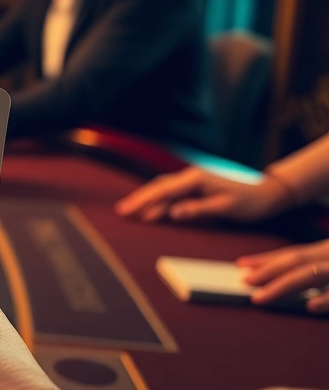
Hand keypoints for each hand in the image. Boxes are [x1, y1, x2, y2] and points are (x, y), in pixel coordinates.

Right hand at [114, 166, 293, 223]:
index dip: (142, 200)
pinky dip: (161, 202)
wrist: (268, 193)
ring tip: (132, 213)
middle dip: (139, 198)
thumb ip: (197, 209)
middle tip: (121, 212)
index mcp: (196, 179)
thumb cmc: (250, 202)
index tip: (125, 210)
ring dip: (149, 200)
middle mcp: (192, 176)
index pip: (163, 190)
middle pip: (159, 186)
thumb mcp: (225, 208)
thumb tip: (171, 212)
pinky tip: (154, 211)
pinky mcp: (198, 188)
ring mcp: (194, 181)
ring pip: (165, 190)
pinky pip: (174, 194)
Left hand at [237, 238, 328, 313]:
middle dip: (268, 271)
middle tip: (245, 281)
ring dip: (283, 285)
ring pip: (311, 274)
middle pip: (297, 261)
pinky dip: (325, 299)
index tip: (242, 264)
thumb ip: (313, 272)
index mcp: (328, 251)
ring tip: (259, 298)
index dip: (267, 260)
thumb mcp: (328, 267)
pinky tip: (310, 306)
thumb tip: (276, 280)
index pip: (294, 254)